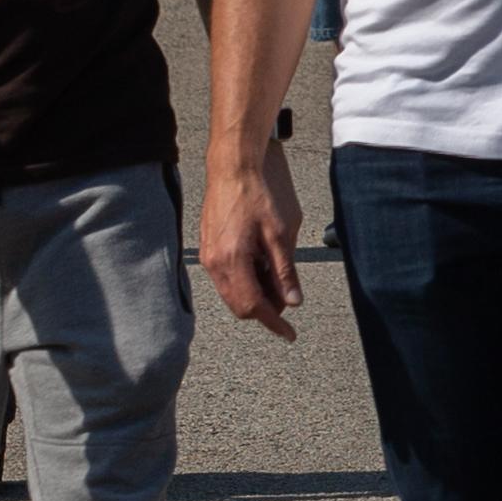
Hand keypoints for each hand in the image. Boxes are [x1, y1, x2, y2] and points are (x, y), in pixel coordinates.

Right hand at [203, 150, 303, 335]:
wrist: (232, 166)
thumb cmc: (257, 194)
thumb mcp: (279, 233)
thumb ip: (285, 271)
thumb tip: (293, 301)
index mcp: (232, 261)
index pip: (253, 307)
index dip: (273, 323)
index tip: (289, 334)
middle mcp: (214, 263)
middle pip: (239, 305)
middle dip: (265, 309)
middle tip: (288, 298)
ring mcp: (208, 256)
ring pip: (232, 292)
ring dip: (255, 294)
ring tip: (276, 277)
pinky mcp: (209, 247)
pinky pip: (226, 277)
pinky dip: (245, 280)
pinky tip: (262, 265)